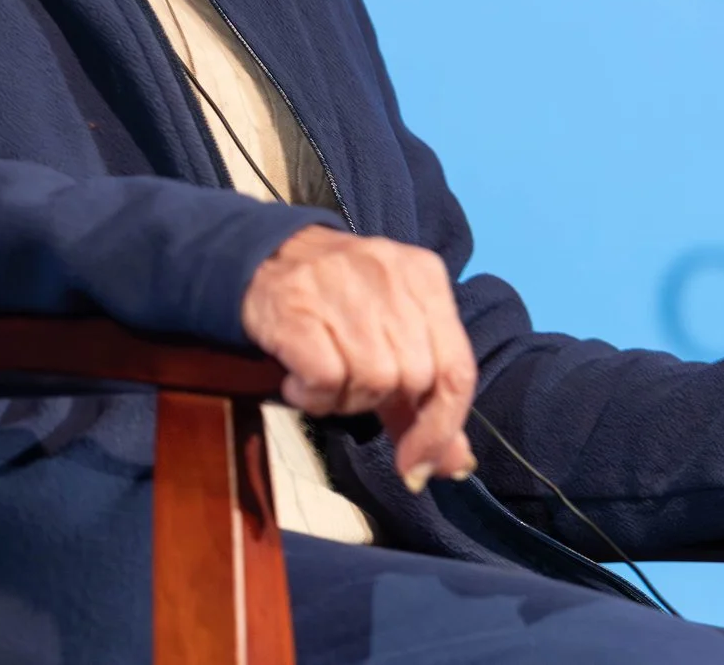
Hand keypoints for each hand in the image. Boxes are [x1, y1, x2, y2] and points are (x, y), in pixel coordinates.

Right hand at [240, 225, 476, 489]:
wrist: (266, 259)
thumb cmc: (339, 305)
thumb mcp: (392, 339)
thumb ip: (424, 402)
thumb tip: (455, 464)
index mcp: (425, 278)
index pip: (458, 369)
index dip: (441, 427)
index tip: (418, 464)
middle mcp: (391, 274)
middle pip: (415, 377)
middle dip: (383, 400)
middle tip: (351, 386)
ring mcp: (342, 284)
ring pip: (373, 380)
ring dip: (345, 399)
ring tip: (324, 379)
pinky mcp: (297, 304)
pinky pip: (326, 378)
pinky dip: (313, 396)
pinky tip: (299, 381)